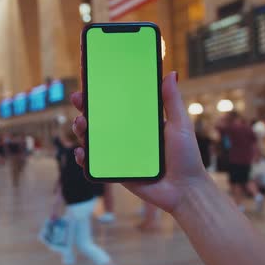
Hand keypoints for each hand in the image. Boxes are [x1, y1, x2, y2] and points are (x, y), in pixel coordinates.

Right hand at [71, 71, 209, 213]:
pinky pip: (94, 165)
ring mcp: (119, 155)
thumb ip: (172, 101)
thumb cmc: (186, 157)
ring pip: (93, 140)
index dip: (100, 95)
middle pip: (99, 120)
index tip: (89, 84)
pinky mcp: (116, 172)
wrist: (185, 190)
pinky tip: (81, 152)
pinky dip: (84, 159)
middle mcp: (126, 138)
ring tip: (80, 124)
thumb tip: (171, 73)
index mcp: (139, 124)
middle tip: (78, 100)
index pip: (115, 105)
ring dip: (81, 130)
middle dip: (84, 109)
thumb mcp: (180, 125)